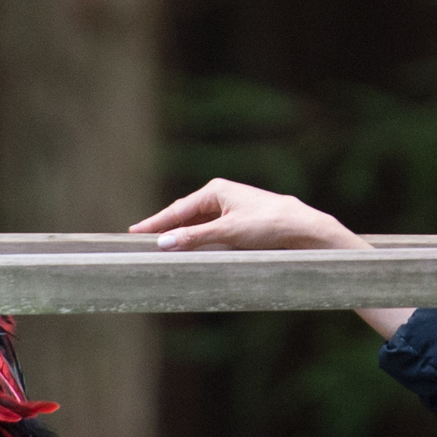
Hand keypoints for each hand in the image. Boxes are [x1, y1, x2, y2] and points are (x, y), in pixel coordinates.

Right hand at [133, 179, 363, 252]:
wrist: (302, 229)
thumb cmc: (267, 224)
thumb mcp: (227, 232)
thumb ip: (194, 237)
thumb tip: (164, 242)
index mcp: (216, 190)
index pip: (178, 209)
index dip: (156, 222)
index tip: (135, 233)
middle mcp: (222, 195)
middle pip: (186, 214)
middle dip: (166, 227)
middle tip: (143, 241)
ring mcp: (232, 207)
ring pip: (199, 223)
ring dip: (182, 234)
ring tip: (162, 246)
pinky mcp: (240, 220)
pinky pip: (211, 229)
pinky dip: (198, 237)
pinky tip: (191, 247)